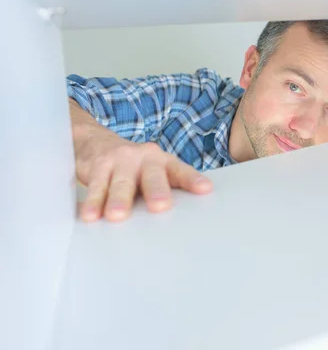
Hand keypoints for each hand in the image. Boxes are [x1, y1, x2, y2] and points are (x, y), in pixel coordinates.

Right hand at [75, 131, 211, 221]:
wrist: (96, 142)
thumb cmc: (134, 167)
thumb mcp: (154, 173)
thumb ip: (168, 188)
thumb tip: (187, 217)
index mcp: (163, 161)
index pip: (181, 171)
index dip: (192, 180)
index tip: (205, 190)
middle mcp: (144, 158)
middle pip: (152, 176)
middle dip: (156, 191)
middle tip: (160, 207)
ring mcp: (120, 161)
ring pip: (120, 182)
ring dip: (119, 199)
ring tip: (117, 216)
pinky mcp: (97, 165)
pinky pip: (95, 186)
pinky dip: (92, 201)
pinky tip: (90, 215)